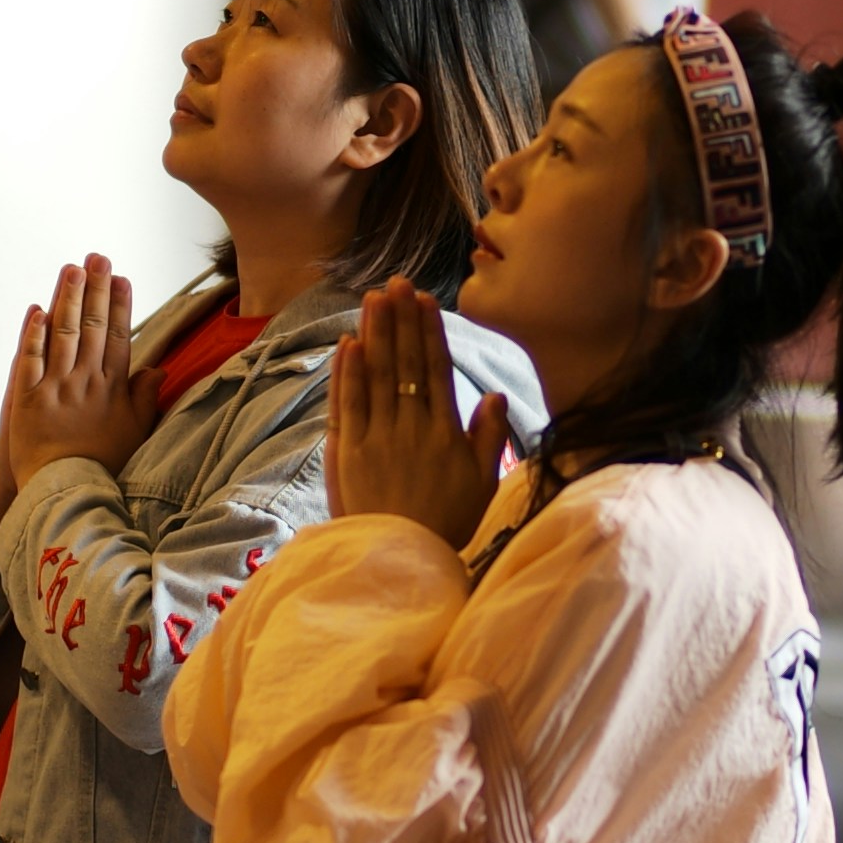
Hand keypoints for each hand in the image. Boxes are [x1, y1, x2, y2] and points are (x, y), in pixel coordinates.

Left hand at [0, 258, 161, 489]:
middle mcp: (86, 382)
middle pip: (92, 326)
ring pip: (62, 333)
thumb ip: (145, 399)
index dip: (120, 305)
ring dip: (67, 298)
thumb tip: (158, 369)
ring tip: (71, 268)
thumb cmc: (103, 468)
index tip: (122, 277)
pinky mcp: (28, 400)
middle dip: (95, 289)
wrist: (66, 495)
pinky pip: (30, 359)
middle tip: (97, 256)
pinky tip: (37, 309)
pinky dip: (33, 333)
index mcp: (113, 389)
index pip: (119, 336)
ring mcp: (56, 389)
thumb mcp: (134, 433)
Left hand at [328, 281, 517, 544]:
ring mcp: (375, 437)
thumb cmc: (446, 525)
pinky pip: (347, 403)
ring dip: (373, 333)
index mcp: (444, 432)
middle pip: (404, 363)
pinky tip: (348, 344)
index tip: (425, 300)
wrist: (401, 560)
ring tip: (372, 299)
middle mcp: (410, 427)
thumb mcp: (481, 484)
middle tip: (396, 282)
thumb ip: (488, 438)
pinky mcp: (347, 452)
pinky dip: (347, 372)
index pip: (436, 369)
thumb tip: (495, 396)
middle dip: (400, 319)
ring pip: (374, 375)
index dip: (429, 331)